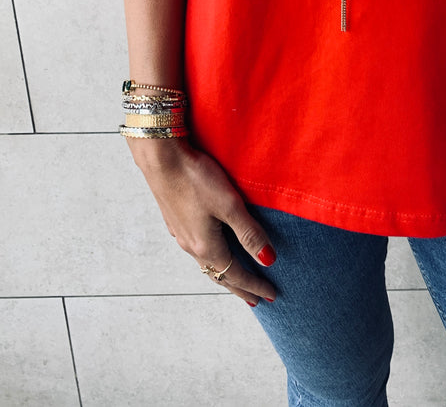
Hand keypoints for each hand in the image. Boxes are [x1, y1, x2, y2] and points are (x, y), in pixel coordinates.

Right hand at [129, 139, 276, 305]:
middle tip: (255, 299)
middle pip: (219, 274)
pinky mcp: (175, 220)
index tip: (271, 295)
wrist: (160, 159)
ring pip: (206, 263)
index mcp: (206, 245)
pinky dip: (211, 259)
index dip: (255, 285)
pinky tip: (211, 250)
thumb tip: (267, 261)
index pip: (236, 274)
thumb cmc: (196, 179)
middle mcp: (191, 245)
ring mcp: (180, 233)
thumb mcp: (230, 205)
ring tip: (235, 280)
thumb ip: (249, 232)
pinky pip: (196, 250)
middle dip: (240, 287)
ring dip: (223, 274)